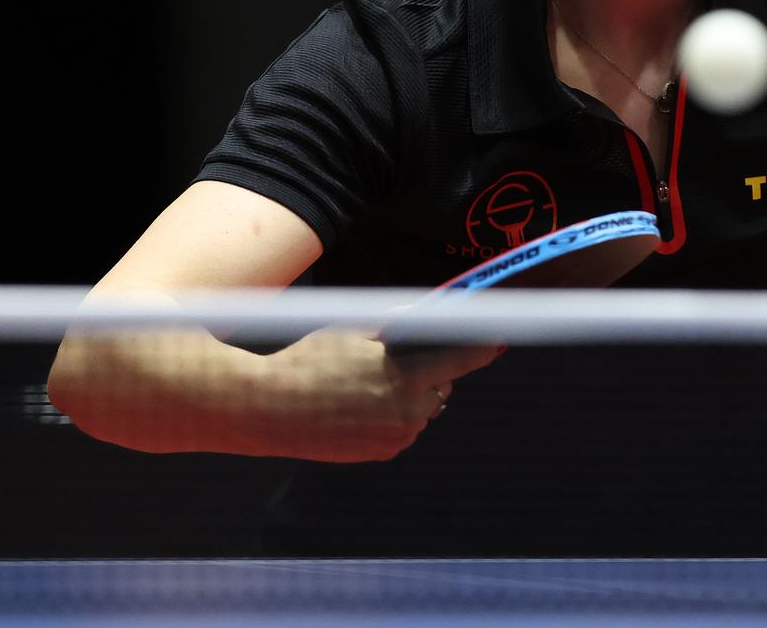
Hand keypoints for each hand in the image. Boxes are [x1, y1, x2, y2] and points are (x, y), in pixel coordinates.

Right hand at [250, 330, 504, 462]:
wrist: (265, 408)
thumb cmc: (309, 360)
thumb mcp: (355, 330)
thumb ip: (398, 324)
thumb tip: (432, 313)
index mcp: (403, 379)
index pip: (461, 361)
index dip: (483, 346)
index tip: (501, 337)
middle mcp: (406, 414)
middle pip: (443, 387)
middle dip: (432, 371)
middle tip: (400, 357)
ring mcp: (393, 438)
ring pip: (423, 410)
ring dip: (413, 394)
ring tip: (370, 382)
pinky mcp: (379, 453)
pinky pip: (402, 428)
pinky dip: (394, 415)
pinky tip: (361, 404)